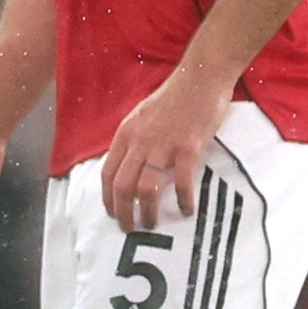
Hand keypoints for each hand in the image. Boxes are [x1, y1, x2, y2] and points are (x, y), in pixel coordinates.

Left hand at [100, 67, 226, 233]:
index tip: (113, 212)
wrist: (200, 79)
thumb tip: (128, 166)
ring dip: (148, 211)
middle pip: (122, 186)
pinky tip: (186, 210)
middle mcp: (139, 142)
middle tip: (129, 229)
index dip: (107, 197)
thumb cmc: (173, 98)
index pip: (107, 173)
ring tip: (153, 224)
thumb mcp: (141, 117)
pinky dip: (182, 200)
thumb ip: (133, 141)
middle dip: (123, 212)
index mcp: (125, 135)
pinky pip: (181, 182)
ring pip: (146, 188)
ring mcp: (163, 146)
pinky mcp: (188, 148)